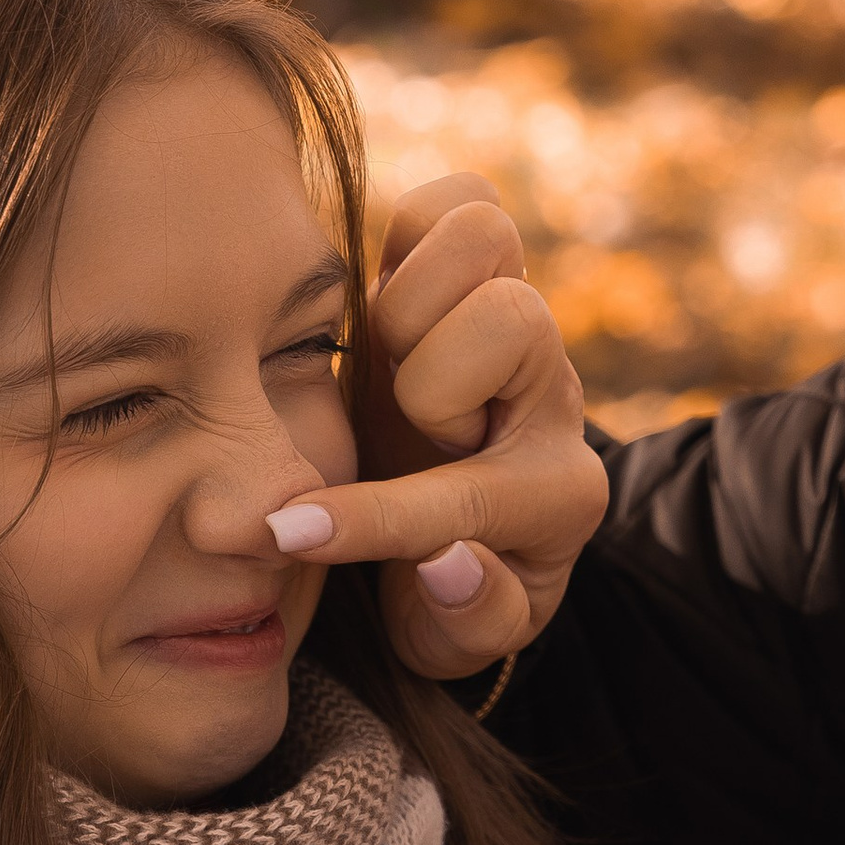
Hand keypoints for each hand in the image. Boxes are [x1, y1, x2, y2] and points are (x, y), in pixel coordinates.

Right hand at [266, 176, 604, 679]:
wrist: (457, 526)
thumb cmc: (447, 591)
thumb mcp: (453, 643)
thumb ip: (461, 621)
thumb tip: (442, 562)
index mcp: (557, 494)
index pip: (464, 499)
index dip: (366, 521)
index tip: (288, 532)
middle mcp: (547, 393)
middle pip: (511, 319)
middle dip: (428, 378)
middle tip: (400, 423)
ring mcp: (510, 321)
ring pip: (485, 235)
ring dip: (412, 299)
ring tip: (388, 363)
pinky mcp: (465, 275)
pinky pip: (453, 202)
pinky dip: (407, 239)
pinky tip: (373, 309)